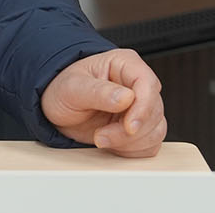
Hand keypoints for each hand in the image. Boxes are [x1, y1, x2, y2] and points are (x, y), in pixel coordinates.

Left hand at [40, 48, 166, 156]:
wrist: (58, 110)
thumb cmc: (63, 90)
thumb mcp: (72, 88)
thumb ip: (98, 92)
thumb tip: (127, 98)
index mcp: (124, 64)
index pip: (148, 84)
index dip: (143, 108)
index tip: (129, 127)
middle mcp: (137, 85)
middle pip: (154, 111)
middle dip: (128, 131)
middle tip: (100, 135)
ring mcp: (141, 107)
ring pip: (155, 130)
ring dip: (129, 142)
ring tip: (101, 138)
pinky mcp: (141, 128)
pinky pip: (150, 145)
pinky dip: (132, 151)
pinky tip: (112, 144)